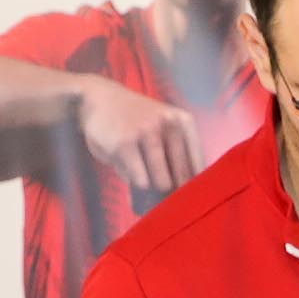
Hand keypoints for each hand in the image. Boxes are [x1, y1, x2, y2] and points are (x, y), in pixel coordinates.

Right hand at [74, 74, 206, 198]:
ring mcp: (147, 132)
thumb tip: (183, 195)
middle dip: (174, 192)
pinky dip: (136, 183)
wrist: (99, 97)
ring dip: (154, 188)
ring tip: (146, 180)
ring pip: (162, 180)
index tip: (189, 200)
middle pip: (183, 176)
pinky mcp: (125, 143)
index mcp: (184, 122)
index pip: (199, 164)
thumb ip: (174, 155)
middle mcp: (169, 124)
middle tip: (166, 197)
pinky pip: (139, 179)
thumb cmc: (134, 121)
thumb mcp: (161, 128)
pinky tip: (131, 172)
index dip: (196, 188)